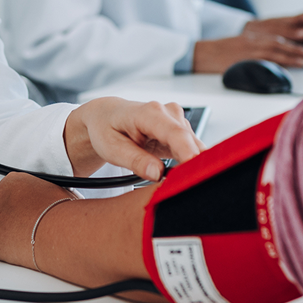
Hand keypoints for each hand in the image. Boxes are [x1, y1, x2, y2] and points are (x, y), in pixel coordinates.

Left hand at [0, 174, 163, 300]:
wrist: (59, 231)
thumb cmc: (72, 218)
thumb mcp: (80, 200)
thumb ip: (95, 201)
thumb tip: (130, 202)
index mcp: (23, 181)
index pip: (13, 189)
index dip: (18, 203)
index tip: (24, 209)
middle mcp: (2, 194)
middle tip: (4, 222)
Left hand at [63, 98, 201, 182]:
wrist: (106, 117)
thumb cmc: (106, 129)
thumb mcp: (112, 148)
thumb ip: (135, 161)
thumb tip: (157, 173)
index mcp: (150, 113)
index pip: (176, 134)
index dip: (189, 154)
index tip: (195, 173)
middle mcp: (169, 113)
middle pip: (191, 142)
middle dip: (193, 166)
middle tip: (184, 189)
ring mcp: (178, 121)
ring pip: (195, 148)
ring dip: (191, 166)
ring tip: (175, 183)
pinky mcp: (181, 132)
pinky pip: (193, 150)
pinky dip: (189, 164)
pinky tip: (178, 174)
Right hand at [192, 12, 302, 72]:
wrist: (206, 52)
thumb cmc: (223, 52)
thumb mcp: (243, 46)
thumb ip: (259, 50)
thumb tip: (275, 61)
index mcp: (256, 37)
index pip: (280, 40)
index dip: (295, 45)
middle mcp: (256, 41)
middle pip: (281, 44)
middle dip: (298, 49)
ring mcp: (251, 50)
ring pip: (276, 51)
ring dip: (292, 55)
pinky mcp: (245, 58)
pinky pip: (264, 60)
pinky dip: (276, 63)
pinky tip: (285, 67)